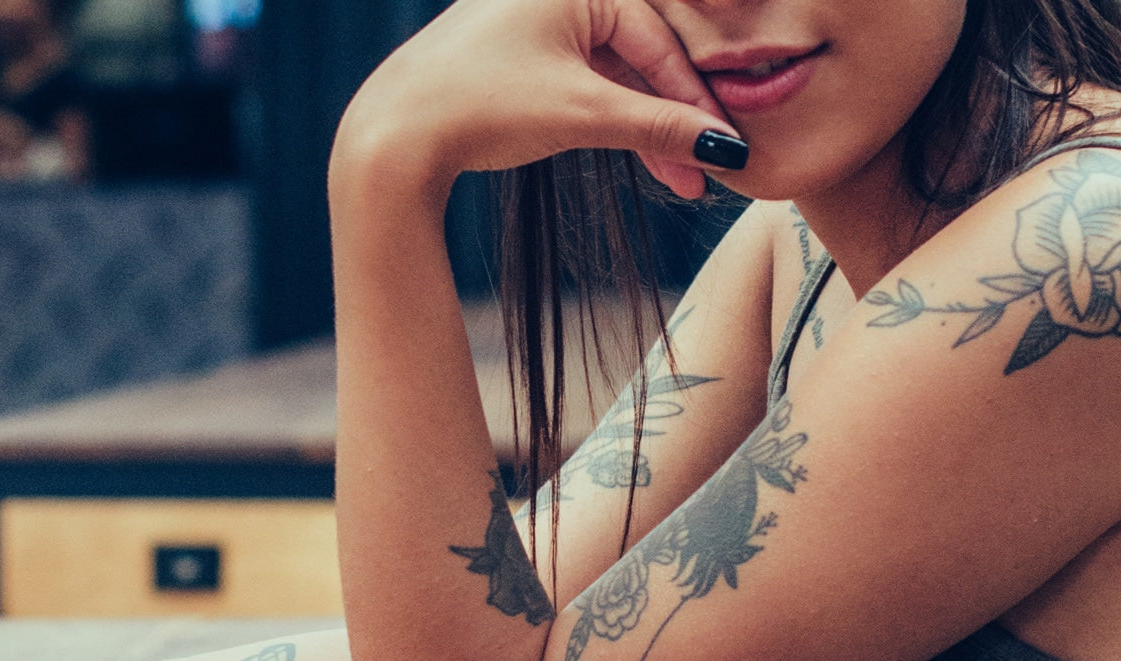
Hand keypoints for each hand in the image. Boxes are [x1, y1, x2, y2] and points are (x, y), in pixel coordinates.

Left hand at [335, 0, 741, 198]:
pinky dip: (609, 118)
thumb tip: (726, 148)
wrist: (393, 135)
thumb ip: (659, 126)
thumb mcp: (583, 114)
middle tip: (705, 173)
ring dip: (644, 126)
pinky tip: (641, 157)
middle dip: (672, 119)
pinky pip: (581, 80)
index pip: (656, 40)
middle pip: (638, 55)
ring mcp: (531, 20)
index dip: (693, 101)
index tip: (726, 149)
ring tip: (677, 181)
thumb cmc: (483, 106)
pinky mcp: (514, 52)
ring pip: (611, 73)